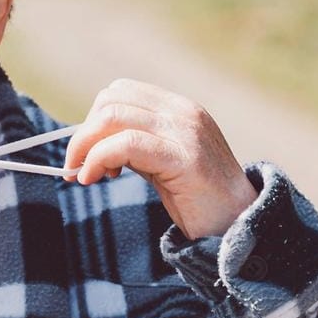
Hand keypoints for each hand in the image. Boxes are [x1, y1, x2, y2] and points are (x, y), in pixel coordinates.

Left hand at [61, 78, 258, 240]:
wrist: (239, 226)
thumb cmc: (197, 200)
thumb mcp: (160, 163)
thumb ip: (134, 146)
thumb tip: (90, 144)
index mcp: (179, 109)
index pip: (121, 92)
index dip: (94, 120)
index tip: (86, 153)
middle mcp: (183, 112)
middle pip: (112, 100)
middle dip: (84, 133)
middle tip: (78, 167)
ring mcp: (185, 132)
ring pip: (113, 117)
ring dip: (85, 147)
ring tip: (84, 175)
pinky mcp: (184, 158)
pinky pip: (127, 143)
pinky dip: (98, 158)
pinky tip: (92, 178)